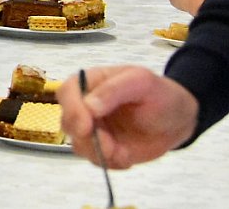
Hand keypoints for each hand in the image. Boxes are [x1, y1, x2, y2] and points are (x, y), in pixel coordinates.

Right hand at [57, 66, 197, 168]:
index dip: (72, 109)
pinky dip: (109, 163)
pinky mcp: (102, 148)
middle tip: (110, 146)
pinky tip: (126, 156)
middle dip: (86, 138)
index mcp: (90, 83)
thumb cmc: (160, 94)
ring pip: (78, 144)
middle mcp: (85, 105)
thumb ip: (114, 90)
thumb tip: (89, 107)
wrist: (178, 119)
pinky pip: (95, 159)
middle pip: (68, 121)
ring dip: (99, 153)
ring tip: (123, 153)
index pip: (67, 92)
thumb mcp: (141, 82)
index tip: (86, 127)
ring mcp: (93, 128)